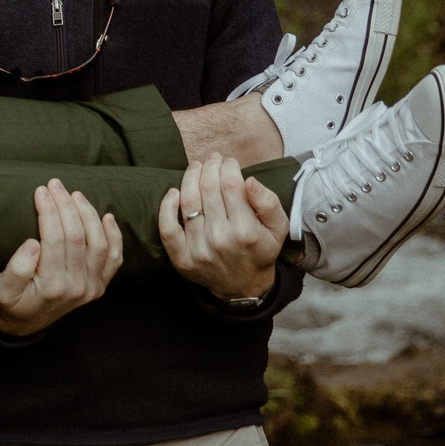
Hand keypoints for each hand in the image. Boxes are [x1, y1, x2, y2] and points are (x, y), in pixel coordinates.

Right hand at [0, 178, 120, 336]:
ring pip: (99, 243)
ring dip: (88, 214)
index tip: (40, 190)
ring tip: (74, 194)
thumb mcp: (0, 290)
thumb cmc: (11, 302)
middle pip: (78, 237)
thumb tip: (32, 244)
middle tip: (55, 184)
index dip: (49, 211)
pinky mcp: (100, 285)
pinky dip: (114, 236)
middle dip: (66, 205)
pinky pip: (114, 258)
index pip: (54, 239)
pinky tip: (107, 216)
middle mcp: (77, 287)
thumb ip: (15, 270)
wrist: (26, 324)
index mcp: (52, 286)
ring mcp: (92, 287)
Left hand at [160, 154, 287, 302]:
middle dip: (210, 167)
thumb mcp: (278, 228)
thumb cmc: (260, 249)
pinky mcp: (181, 258)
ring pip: (188, 202)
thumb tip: (250, 180)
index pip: (232, 186)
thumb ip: (269, 203)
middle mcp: (221, 239)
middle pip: (209, 189)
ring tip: (196, 167)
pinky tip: (173, 192)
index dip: (229, 167)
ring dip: (190, 178)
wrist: (243, 286)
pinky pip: (167, 228)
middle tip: (212, 159)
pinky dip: (166, 206)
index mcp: (246, 231)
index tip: (229, 161)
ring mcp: (198, 250)